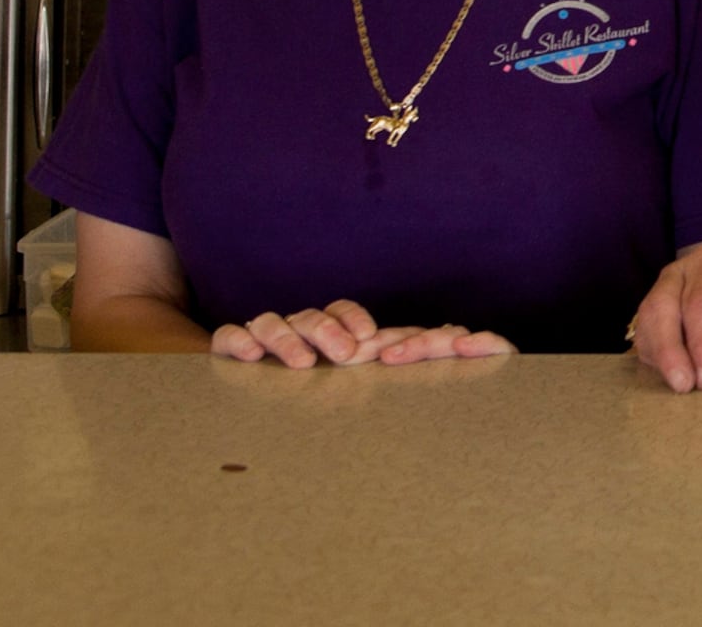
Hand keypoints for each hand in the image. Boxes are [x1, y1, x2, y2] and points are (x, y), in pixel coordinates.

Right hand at [210, 300, 509, 366]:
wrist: (252, 387)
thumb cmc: (323, 387)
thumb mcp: (369, 377)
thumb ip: (411, 360)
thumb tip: (469, 340)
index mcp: (335, 336)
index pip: (352, 316)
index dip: (363, 321)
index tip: (379, 342)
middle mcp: (302, 332)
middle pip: (318, 315)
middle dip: (333, 330)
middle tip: (348, 355)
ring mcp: (267, 339)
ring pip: (274, 320)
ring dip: (289, 338)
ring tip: (303, 365)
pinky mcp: (235, 351)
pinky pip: (232, 337)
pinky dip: (240, 342)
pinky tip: (251, 358)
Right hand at [627, 246, 701, 392]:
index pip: (700, 302)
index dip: (700, 342)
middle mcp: (683, 272)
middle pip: (662, 307)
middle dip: (669, 350)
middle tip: (685, 385)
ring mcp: (664, 291)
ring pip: (647, 321)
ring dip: (659, 357)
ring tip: (682, 386)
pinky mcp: (655, 315)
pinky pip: (645, 337)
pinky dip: (655, 360)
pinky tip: (676, 376)